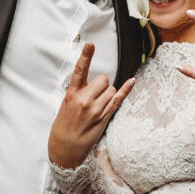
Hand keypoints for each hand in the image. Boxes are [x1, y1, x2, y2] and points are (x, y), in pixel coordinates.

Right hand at [48, 43, 134, 168]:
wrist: (65, 148)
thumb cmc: (63, 127)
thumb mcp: (65, 106)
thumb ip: (78, 93)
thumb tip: (91, 84)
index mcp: (72, 94)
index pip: (80, 71)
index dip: (86, 56)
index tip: (91, 44)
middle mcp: (84, 100)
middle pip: (102, 79)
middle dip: (101, 84)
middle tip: (94, 96)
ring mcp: (96, 109)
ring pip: (111, 89)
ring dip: (108, 93)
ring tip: (97, 106)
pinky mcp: (104, 117)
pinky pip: (118, 99)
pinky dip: (126, 89)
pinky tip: (131, 81)